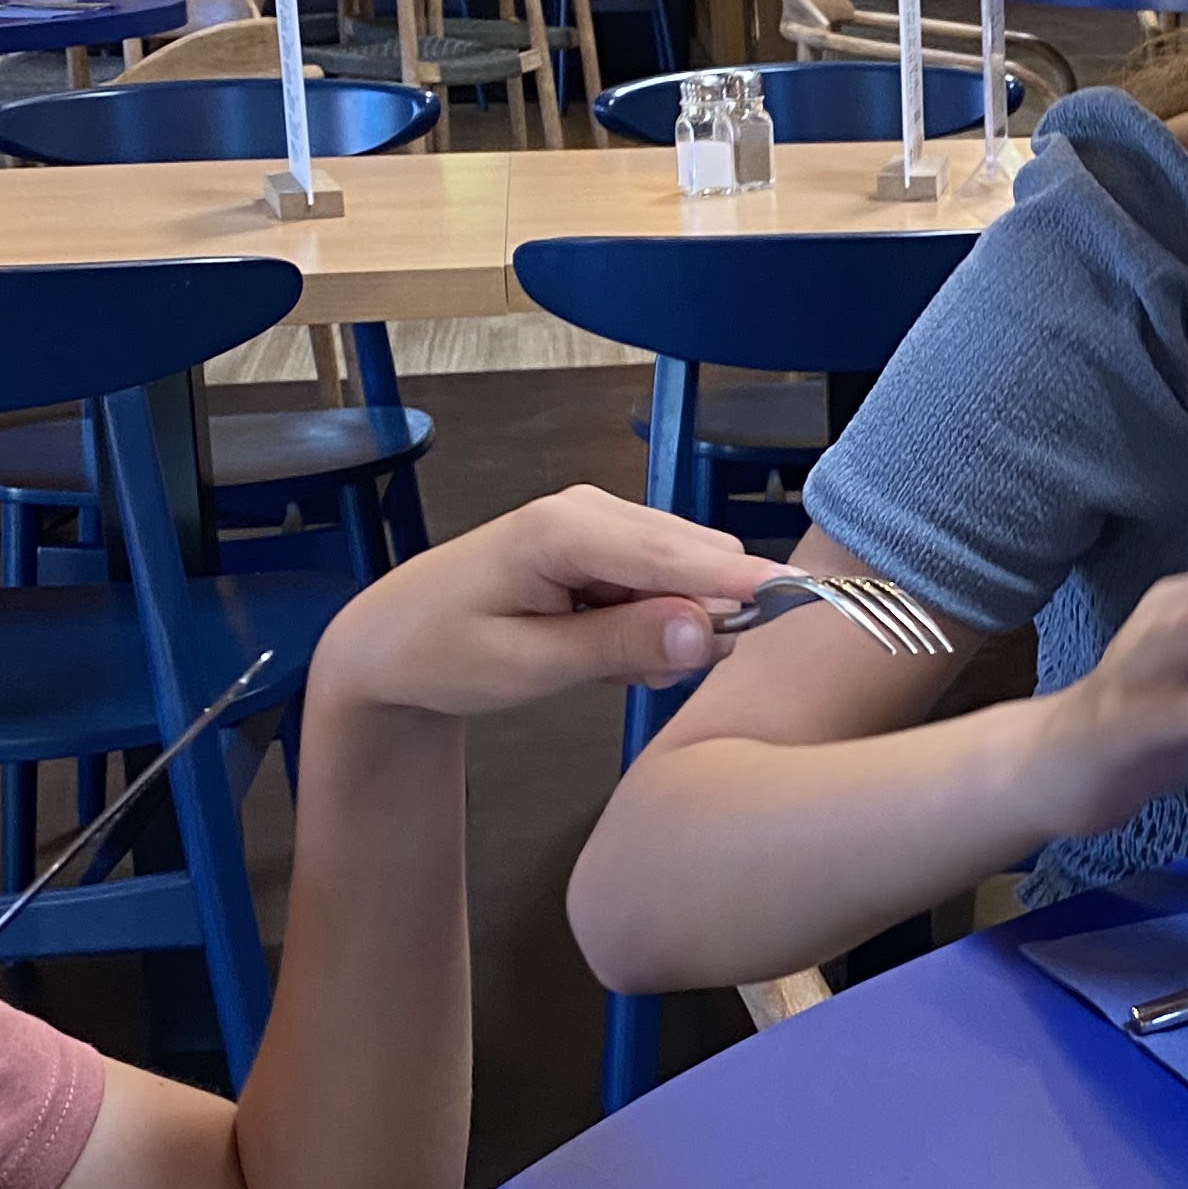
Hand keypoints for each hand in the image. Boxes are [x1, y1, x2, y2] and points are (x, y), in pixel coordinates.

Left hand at [311, 488, 775, 718]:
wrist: (392, 641)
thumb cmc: (442, 652)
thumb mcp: (528, 666)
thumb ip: (620, 647)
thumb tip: (705, 634)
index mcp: (561, 529)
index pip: (672, 555)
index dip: (736, 583)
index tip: (796, 603)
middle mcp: (587, 508)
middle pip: (694, 556)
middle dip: (699, 619)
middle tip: (647, 680)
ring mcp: (597, 519)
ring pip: (687, 568)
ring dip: (673, 624)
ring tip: (610, 667)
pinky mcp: (605, 539)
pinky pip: (665, 577)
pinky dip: (654, 619)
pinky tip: (607, 647)